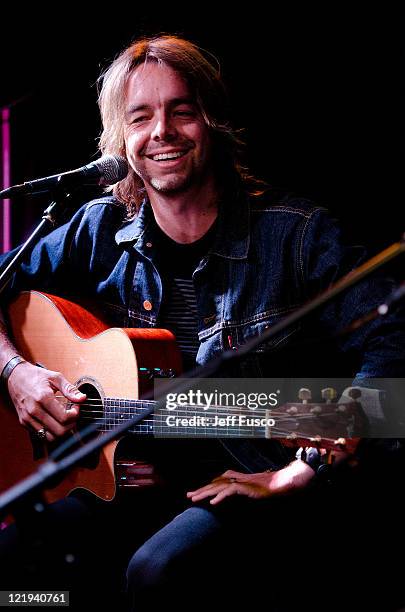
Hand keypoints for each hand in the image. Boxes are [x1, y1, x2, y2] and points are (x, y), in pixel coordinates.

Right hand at [7, 361, 85, 441]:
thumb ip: (70, 389)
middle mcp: (34, 410)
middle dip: (71, 425)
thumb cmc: (35, 376)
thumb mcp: (55, 377)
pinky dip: (50, 431)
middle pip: (59, 431)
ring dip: (61, 431)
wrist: (15, 377)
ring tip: (63, 419)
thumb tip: (82, 398)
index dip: (75, 415)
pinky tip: (53, 420)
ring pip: (50, 437)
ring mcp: (27, 418)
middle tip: (72, 415)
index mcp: (43, 398)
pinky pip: (41, 435)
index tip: (76, 408)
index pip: (64, 418)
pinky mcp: (24, 422)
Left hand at [186, 461, 315, 504]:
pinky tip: (213, 503)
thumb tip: (232, 497)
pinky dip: (221, 497)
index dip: (206, 488)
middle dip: (201, 490)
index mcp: (236, 478)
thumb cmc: (268, 487)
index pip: (217, 482)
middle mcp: (236, 478)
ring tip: (194, 499)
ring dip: (206, 493)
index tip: (194, 494)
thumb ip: (241, 492)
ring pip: (219, 487)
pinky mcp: (246, 487)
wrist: (280, 483)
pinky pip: (230, 492)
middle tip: (188, 496)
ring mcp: (240, 482)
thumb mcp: (251, 490)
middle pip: (214, 484)